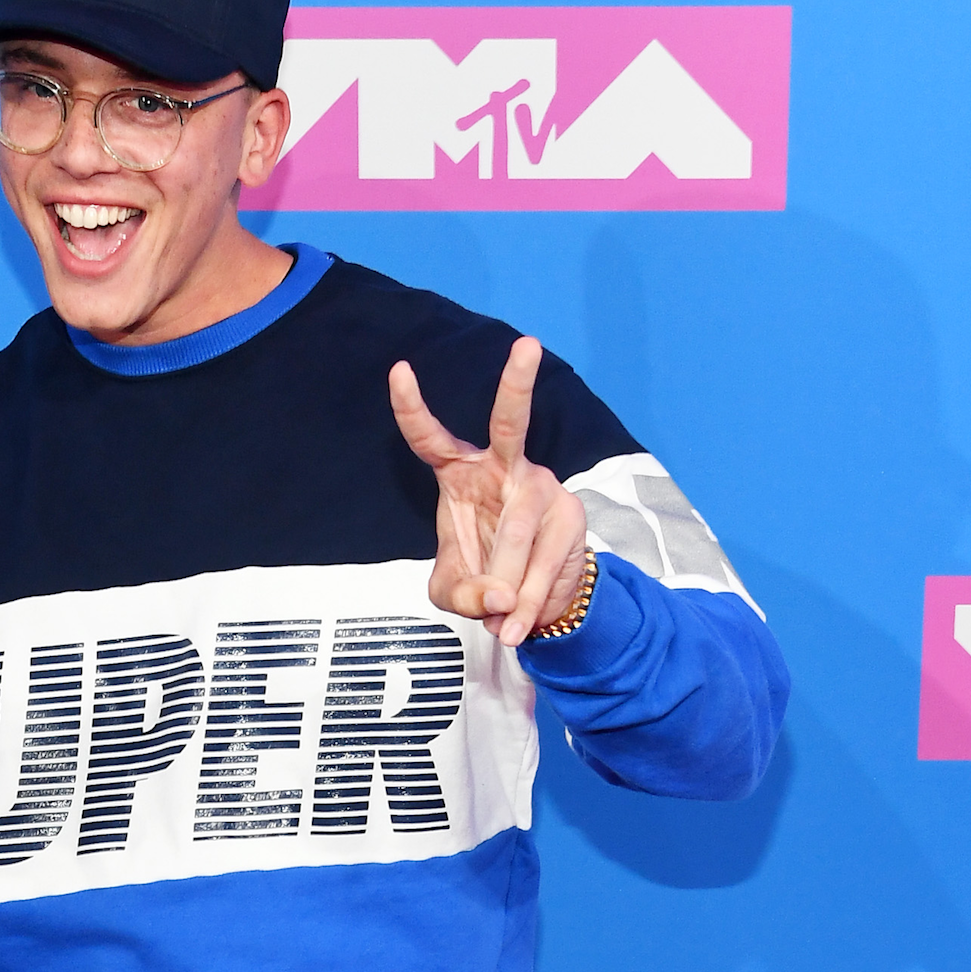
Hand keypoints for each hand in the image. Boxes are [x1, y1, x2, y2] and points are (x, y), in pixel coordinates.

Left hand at [389, 337, 588, 646]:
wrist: (535, 599)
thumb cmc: (483, 577)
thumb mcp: (452, 593)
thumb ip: (460, 596)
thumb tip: (498, 598)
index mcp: (460, 475)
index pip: (430, 438)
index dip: (412, 408)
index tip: (398, 370)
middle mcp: (504, 468)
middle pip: (509, 424)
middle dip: (517, 384)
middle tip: (528, 344)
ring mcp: (541, 486)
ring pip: (519, 533)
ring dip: (508, 588)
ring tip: (502, 627)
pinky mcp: (571, 514)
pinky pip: (546, 560)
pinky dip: (530, 600)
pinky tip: (522, 619)